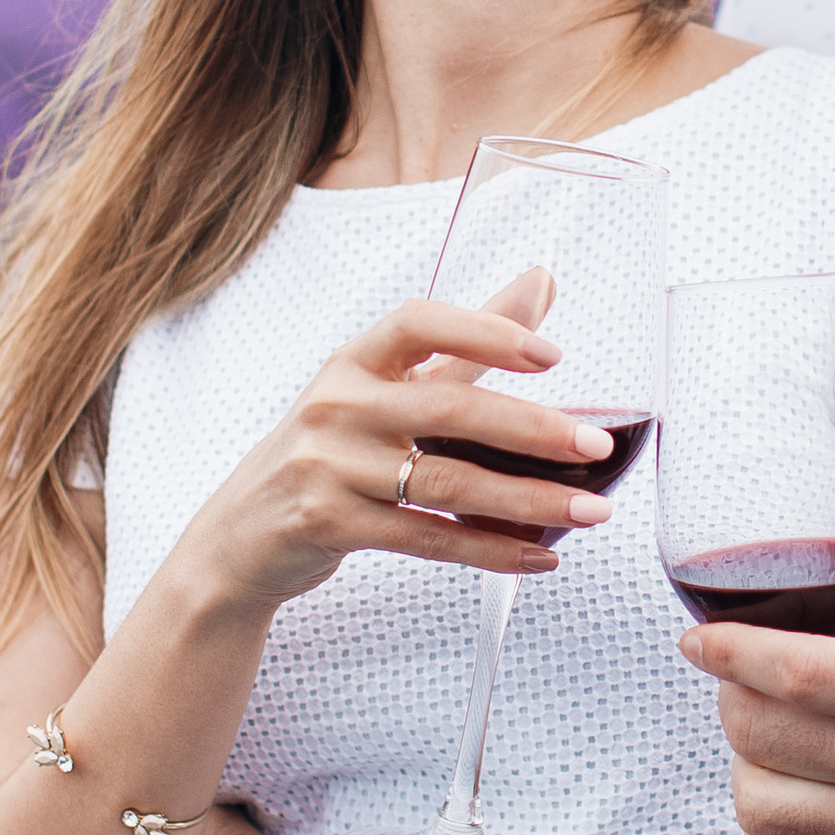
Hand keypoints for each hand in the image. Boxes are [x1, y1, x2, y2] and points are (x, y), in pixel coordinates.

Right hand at [174, 274, 624, 620]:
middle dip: (532, 429)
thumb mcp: (383, 388)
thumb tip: (542, 280)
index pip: (418, 322)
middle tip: (594, 445)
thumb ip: (466, 344)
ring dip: (528, 500)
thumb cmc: (330, 451)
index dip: (486, 331)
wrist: (239, 535)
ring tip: (591, 509)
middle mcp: (337, 406)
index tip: (550, 354)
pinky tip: (539, 554)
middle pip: (448, 409)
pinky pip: (426, 538)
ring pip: (447, 482)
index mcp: (355, 361)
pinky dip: (490, 550)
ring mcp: (329, 467)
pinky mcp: (329, 525)